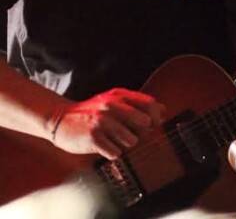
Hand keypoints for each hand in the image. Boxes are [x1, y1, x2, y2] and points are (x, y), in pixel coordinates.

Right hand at [50, 88, 165, 159]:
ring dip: (124, 144)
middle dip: (141, 132)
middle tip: (129, 133)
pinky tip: (103, 145)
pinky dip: (112, 152)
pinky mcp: (93, 138)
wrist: (60, 119)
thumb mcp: (113, 100)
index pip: (151, 105)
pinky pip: (116, 152)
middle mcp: (112, 106)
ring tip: (112, 138)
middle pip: (145, 123)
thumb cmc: (92, 112)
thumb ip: (136, 104)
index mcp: (120, 95)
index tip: (152, 125)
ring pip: (132, 140)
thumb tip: (163, 112)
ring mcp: (103, 122)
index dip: (156, 117)